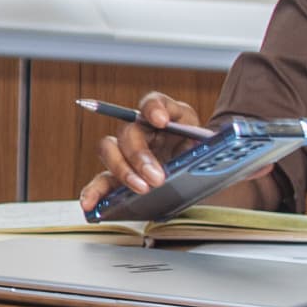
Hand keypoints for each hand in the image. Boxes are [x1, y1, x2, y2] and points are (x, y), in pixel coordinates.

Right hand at [78, 92, 204, 214]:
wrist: (201, 174)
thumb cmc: (203, 157)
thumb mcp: (213, 146)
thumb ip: (211, 145)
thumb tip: (216, 150)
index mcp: (166, 117)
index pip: (154, 102)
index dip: (153, 108)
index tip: (160, 120)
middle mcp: (142, 131)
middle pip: (128, 132)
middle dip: (140, 155)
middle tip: (157, 177)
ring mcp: (127, 153)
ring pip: (109, 150)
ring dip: (122, 170)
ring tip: (141, 188)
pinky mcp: (119, 176)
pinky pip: (101, 181)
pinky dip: (93, 191)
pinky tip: (90, 204)